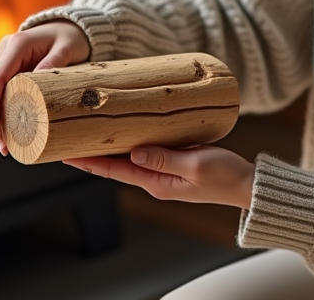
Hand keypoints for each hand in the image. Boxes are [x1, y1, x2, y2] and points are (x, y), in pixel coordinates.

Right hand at [0, 20, 89, 154]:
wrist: (69, 28)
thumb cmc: (70, 38)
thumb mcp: (68, 48)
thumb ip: (54, 63)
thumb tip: (37, 89)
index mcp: (17, 44)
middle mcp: (4, 51)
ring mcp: (3, 60)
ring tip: (2, 144)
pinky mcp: (6, 70)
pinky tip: (3, 131)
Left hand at [64, 145, 254, 209]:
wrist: (247, 184)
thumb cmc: (225, 176)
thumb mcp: (195, 165)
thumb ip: (165, 159)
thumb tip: (134, 152)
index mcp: (156, 183)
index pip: (113, 170)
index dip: (89, 161)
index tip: (66, 153)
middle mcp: (155, 179)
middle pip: (115, 164)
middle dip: (91, 151)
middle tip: (68, 136)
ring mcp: (163, 171)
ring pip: (128, 156)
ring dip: (108, 144)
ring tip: (88, 129)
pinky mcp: (174, 161)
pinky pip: (145, 149)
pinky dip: (130, 139)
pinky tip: (124, 128)